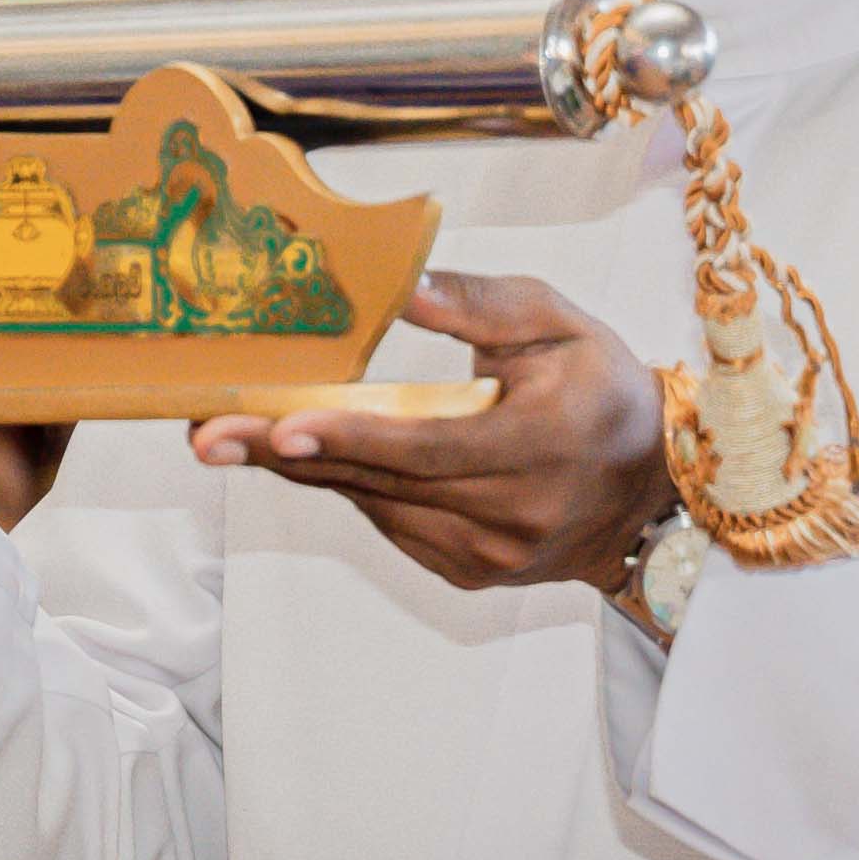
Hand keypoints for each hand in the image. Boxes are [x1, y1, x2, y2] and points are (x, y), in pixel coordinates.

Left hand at [190, 271, 675, 593]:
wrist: (651, 491)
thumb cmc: (603, 388)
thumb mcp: (559, 322)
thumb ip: (479, 304)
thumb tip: (399, 287)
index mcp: (542, 445)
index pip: (430, 445)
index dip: (352, 439)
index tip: (282, 429)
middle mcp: (514, 512)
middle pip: (383, 482)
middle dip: (286, 457)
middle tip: (207, 436)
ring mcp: (490, 553)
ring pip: (377, 507)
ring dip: (307, 472)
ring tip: (234, 440)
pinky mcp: (470, 572)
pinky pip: (393, 524)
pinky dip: (355, 488)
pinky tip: (318, 458)